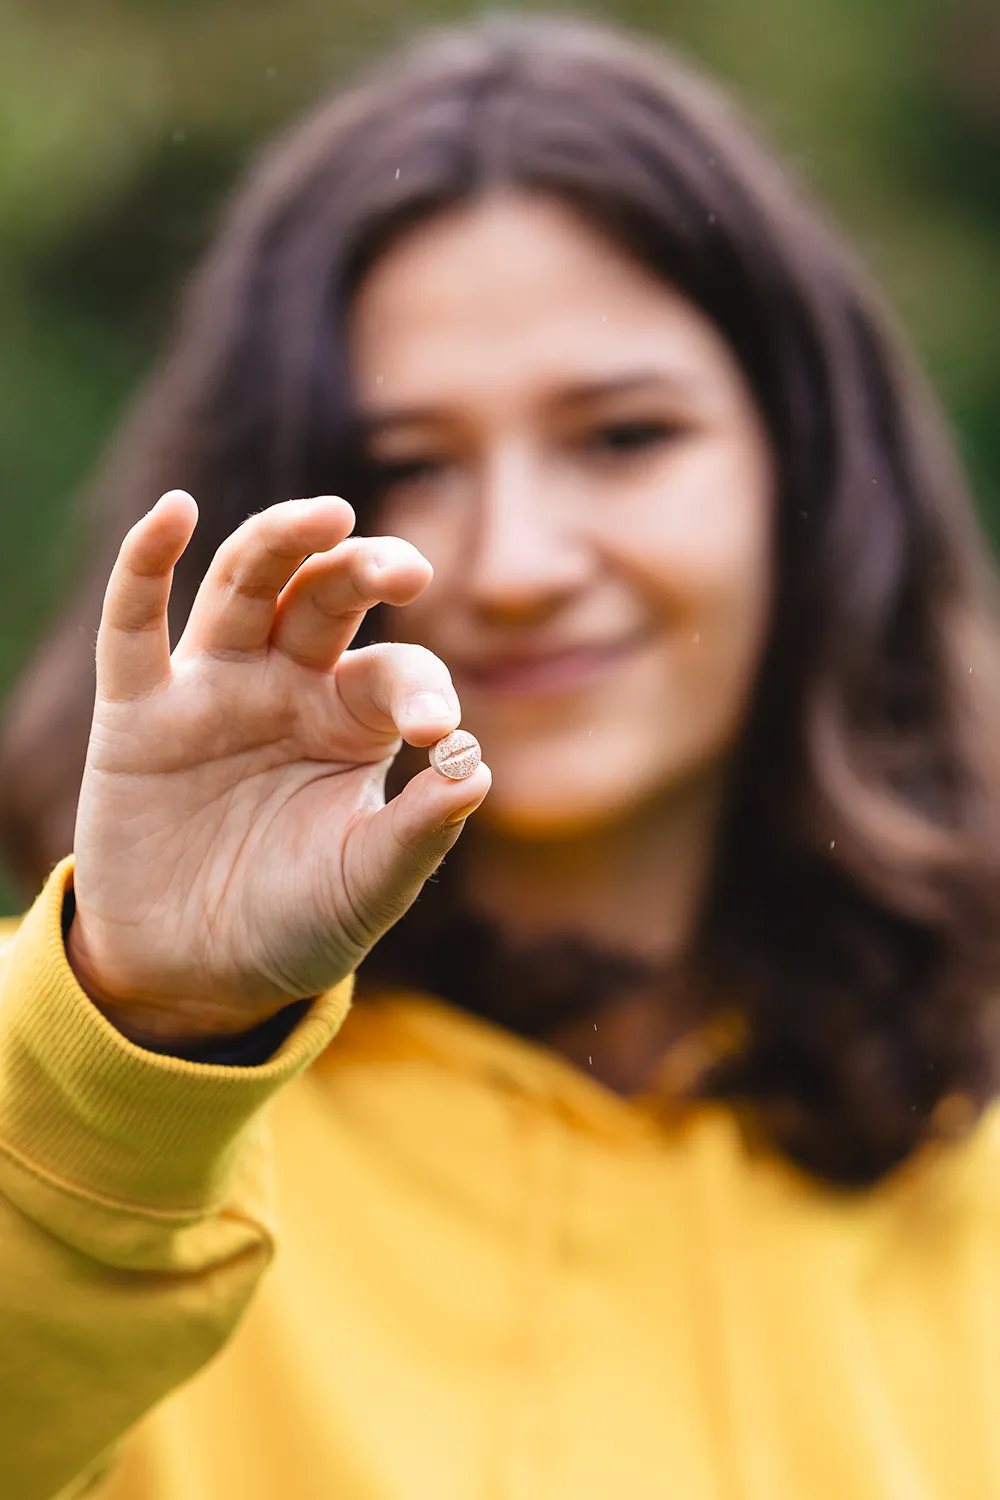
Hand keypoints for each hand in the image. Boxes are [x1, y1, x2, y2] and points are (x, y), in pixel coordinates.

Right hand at [67, 490, 490, 1043]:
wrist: (197, 977)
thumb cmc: (296, 923)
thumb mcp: (367, 886)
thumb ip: (420, 833)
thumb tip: (478, 770)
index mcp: (354, 721)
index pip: (397, 672)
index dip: (422, 689)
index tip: (436, 731)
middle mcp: (289, 686)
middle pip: (325, 597)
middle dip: (362, 571)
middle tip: (404, 569)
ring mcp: (213, 689)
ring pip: (245, 586)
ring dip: (280, 542)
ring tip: (326, 515)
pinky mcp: (137, 712)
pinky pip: (133, 624)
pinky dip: (144, 563)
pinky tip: (172, 512)